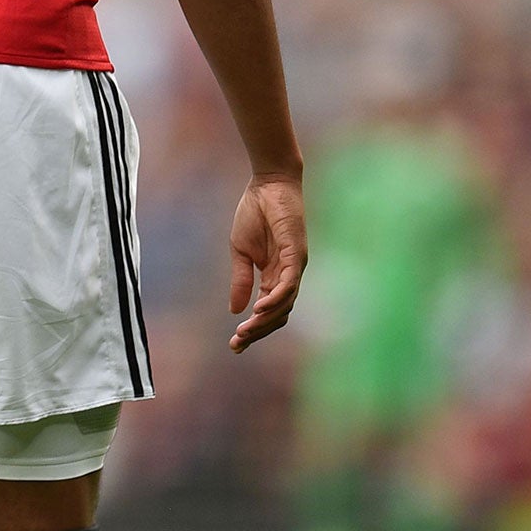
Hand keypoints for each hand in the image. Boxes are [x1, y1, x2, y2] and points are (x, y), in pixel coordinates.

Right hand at [228, 173, 305, 352]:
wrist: (267, 185)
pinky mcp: (296, 255)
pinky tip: (257, 310)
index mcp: (273, 275)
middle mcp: (288, 276)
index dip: (252, 328)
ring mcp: (294, 267)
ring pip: (285, 305)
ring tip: (245, 331)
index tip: (234, 344)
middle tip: (237, 344)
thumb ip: (241, 280)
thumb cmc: (255, 213)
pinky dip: (274, 300)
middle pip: (278, 314)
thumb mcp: (240, 251)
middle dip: (257, 332)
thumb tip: (235, 310)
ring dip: (264, 321)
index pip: (267, 310)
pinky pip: (287, 285)